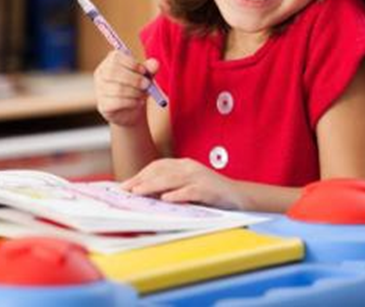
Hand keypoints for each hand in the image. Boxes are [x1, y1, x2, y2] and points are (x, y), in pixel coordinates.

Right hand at [93, 51, 158, 126]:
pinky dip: (132, 102)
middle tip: (147, 85)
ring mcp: (100, 90)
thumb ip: (150, 69)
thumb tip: (155, 63)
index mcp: (110, 61)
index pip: (115, 57)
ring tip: (143, 94)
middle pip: (113, 72)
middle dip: (134, 79)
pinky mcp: (103, 105)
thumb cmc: (137, 87)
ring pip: (117, 88)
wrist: (132, 110)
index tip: (143, 71)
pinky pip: (117, 102)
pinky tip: (137, 102)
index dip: (131, 63)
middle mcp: (101, 74)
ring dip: (135, 92)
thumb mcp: (145, 76)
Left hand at [121, 158, 243, 209]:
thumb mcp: (187, 187)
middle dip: (141, 180)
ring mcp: (199, 177)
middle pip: (161, 171)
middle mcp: (190, 167)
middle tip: (126, 190)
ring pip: (172, 179)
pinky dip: (177, 195)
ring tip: (138, 193)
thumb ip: (169, 187)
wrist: (238, 197)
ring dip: (153, 186)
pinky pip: (190, 191)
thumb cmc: (209, 194)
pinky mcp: (208, 189)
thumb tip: (144, 194)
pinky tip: (166, 200)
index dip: (140, 174)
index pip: (157, 166)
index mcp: (183, 165)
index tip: (125, 185)